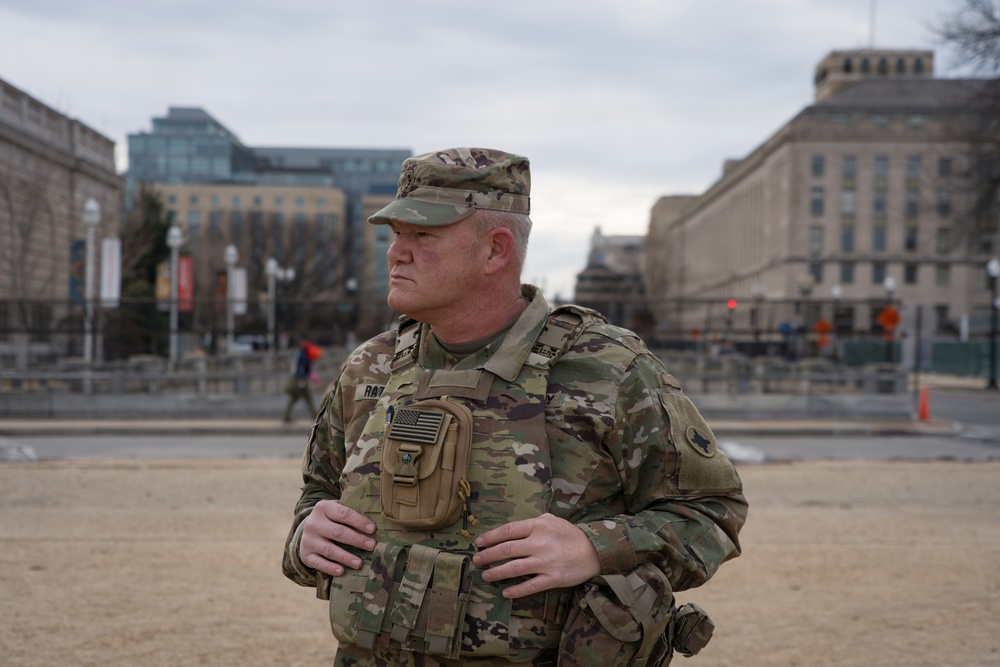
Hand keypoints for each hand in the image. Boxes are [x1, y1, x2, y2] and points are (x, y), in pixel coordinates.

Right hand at [299, 500, 375, 576]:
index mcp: (323, 508)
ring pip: (329, 549)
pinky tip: (341, 571)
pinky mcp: (305, 555)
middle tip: (372, 546)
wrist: (307, 530)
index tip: (373, 529)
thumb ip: (352, 512)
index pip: (343, 513)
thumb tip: (379, 520)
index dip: (358, 521)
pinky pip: (318, 563)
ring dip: (345, 557)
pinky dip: (330, 568)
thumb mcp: (337, 510)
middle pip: (337, 532)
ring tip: (359, 563)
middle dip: (356, 540)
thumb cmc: (332, 519)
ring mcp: (308, 540)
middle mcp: (313, 523)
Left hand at [471, 513, 600, 598]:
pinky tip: (505, 592)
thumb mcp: (552, 520)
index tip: (479, 543)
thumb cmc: (569, 534)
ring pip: (515, 568)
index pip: (508, 531)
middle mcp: (539, 543)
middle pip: (507, 549)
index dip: (490, 537)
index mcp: (538, 526)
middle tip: (476, 560)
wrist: (594, 551)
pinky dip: (516, 590)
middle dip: (488, 556)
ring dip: (497, 572)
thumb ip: (533, 522)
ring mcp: (546, 562)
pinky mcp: (553, 578)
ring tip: (485, 575)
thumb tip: (513, 529)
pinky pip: (530, 586)